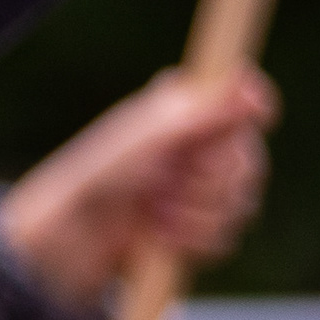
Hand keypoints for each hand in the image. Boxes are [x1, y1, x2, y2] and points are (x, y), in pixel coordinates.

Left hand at [0, 68, 277, 306]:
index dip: (254, 110)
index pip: (246, 99)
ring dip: (194, 214)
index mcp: (187, 109)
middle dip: (207, 181)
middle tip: (160, 184)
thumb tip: (244, 75)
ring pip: (242, 203)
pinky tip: (157, 237)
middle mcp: (201, 146)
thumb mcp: (145, 139)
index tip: (251, 120)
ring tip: (150, 213)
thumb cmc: (95, 180)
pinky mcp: (200, 230)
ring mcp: (203, 189)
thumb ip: (198, 112)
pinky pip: (227, 236)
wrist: (65, 244)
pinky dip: (193, 242)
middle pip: (249, 160)